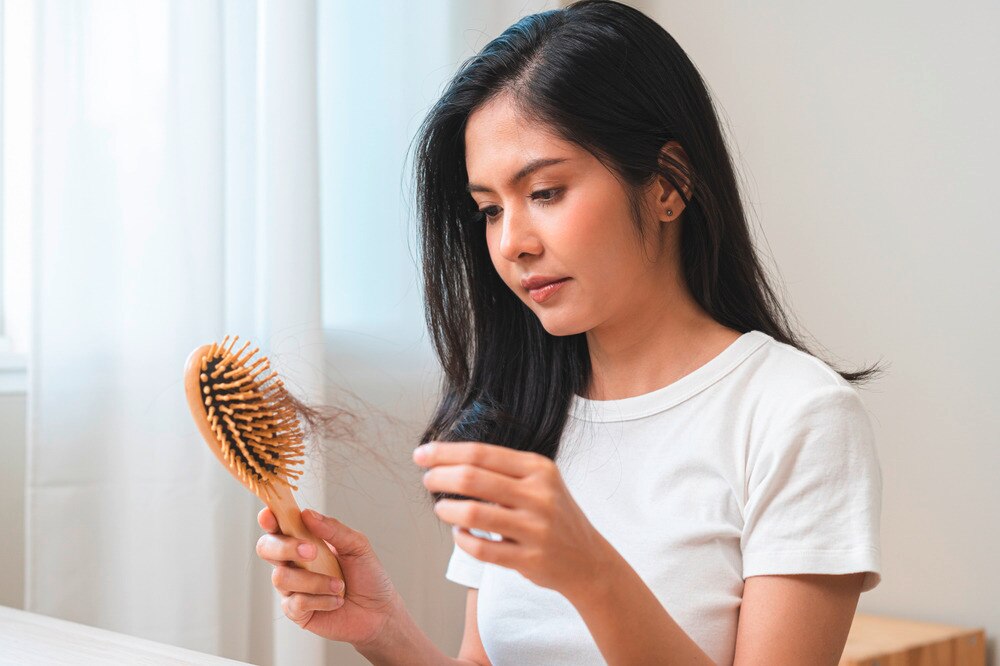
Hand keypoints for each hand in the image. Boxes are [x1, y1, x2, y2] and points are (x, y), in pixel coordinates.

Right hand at [256, 507, 399, 647]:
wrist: (380, 612)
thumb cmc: (368, 576)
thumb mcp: (357, 546)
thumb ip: (333, 529)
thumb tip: (307, 514)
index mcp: (305, 541)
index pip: (278, 526)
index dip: (269, 518)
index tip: (270, 516)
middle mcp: (294, 562)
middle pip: (266, 548)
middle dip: (285, 547)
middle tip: (312, 551)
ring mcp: (293, 587)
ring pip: (281, 577)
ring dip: (314, 580)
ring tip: (339, 585)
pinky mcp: (296, 611)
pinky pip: (296, 603)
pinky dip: (321, 600)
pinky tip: (337, 601)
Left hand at [415, 440, 613, 599]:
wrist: (588, 560)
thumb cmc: (554, 515)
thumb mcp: (540, 482)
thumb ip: (503, 470)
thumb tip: (447, 460)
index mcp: (538, 468)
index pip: (481, 453)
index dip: (445, 453)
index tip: (421, 454)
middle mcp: (539, 495)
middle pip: (472, 479)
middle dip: (439, 477)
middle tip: (427, 480)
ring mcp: (535, 528)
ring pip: (472, 514)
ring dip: (446, 510)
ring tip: (441, 508)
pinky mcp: (529, 559)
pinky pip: (481, 549)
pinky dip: (462, 539)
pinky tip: (459, 533)